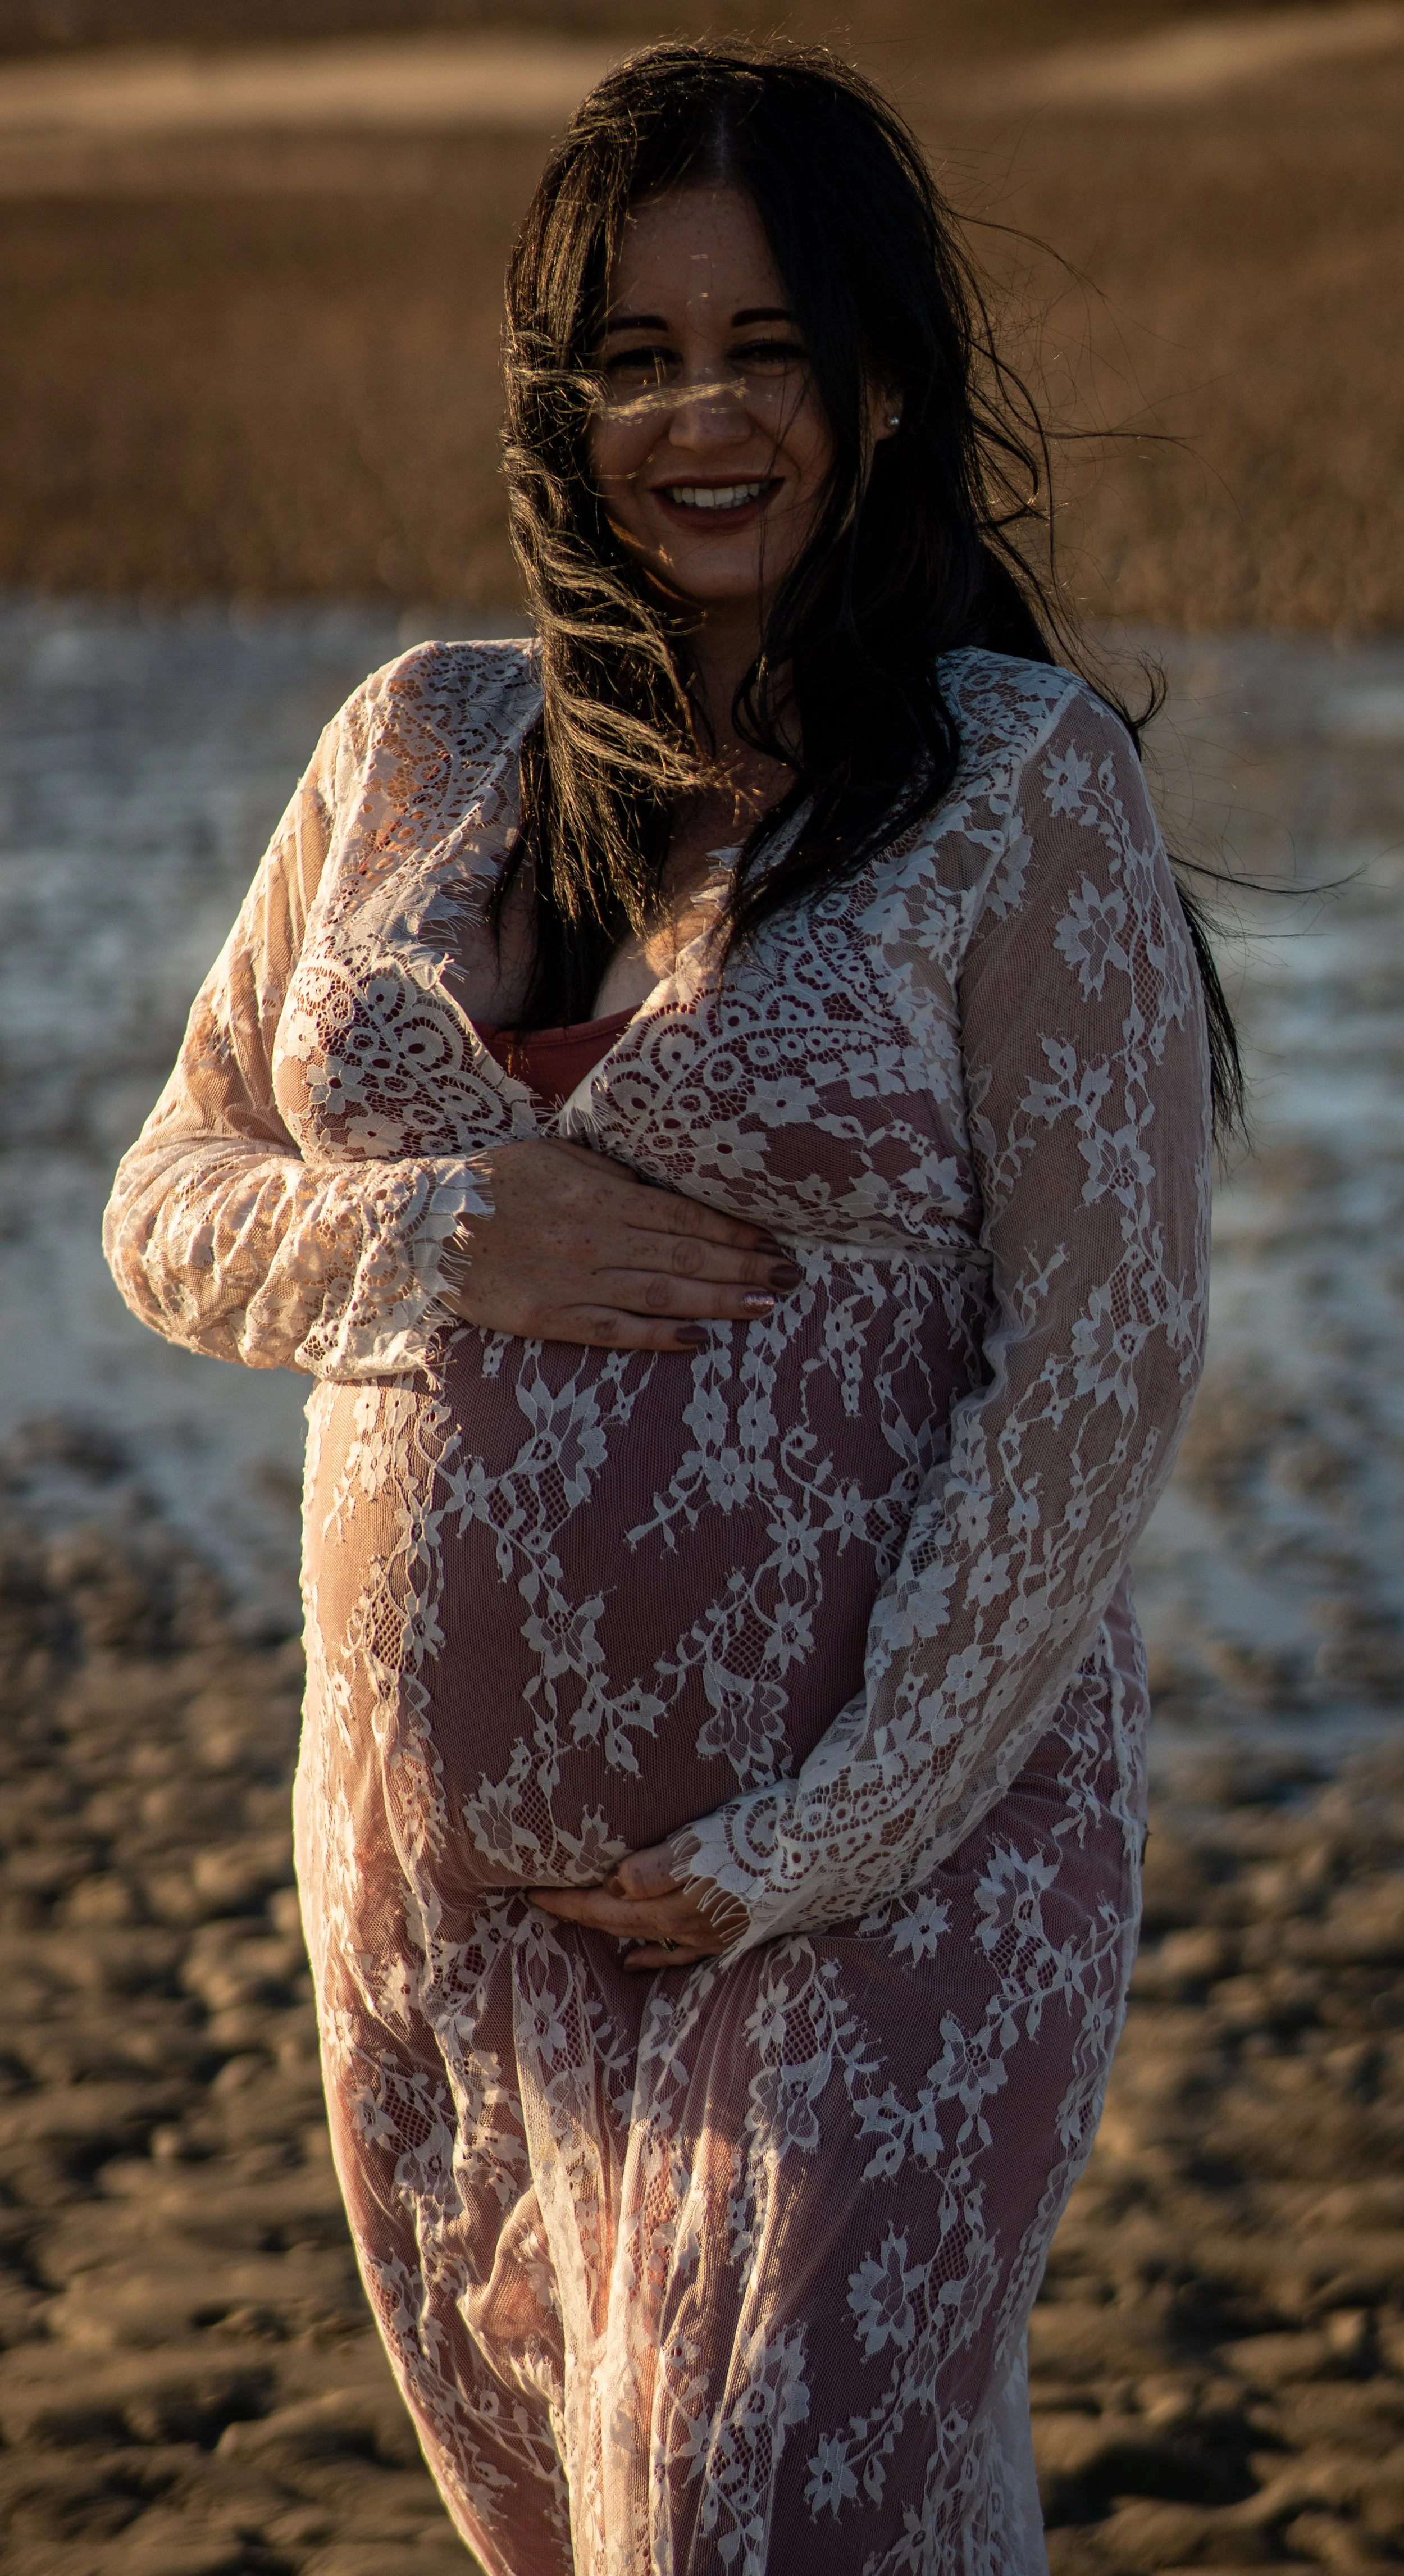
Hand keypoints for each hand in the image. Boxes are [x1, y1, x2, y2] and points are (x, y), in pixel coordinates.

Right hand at [439, 1138, 799, 1350]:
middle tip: (791, 1276)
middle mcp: (592, 1238)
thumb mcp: (558, 1159)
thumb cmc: (496, 1184)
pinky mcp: (548, 1317)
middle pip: (683, 1255)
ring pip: (660, 1293)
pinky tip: (698, 1340)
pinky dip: (657, 1337)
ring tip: (766, 1304)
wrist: (422, 1227)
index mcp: (597, 1195)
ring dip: (718, 1300)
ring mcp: (571, 1281)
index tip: (774, 1238)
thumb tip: (667, 1189)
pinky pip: (613, 1330)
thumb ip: (613, 1175)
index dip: (732, 1230)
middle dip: (742, 1266)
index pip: (681, 1215)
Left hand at [530, 1841, 744, 1969]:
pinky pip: (677, 1953)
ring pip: (644, 1937)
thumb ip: (656, 1869)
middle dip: (578, 1913)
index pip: (604, 1908)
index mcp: (674, 1905)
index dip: (567, 1901)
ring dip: (609, 1930)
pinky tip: (634, 1960)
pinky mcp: (731, 1932)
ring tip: (579, 1923)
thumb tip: (612, 1886)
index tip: (530, 1893)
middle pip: (619, 1924)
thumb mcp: (704, 1844)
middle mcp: (688, 1928)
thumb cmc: (762, 1839)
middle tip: (541, 1899)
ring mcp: (710, 1935)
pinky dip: (650, 1956)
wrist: (825, 1855)